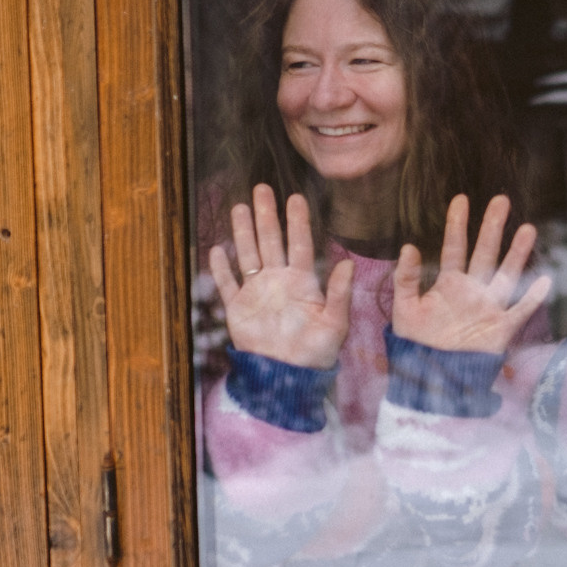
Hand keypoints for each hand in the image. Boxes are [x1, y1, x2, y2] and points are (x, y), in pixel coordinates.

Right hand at [210, 186, 354, 369]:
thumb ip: (340, 295)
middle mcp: (278, 281)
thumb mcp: (335, 324)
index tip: (294, 198)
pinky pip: (227, 284)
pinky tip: (217, 250)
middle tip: (262, 188)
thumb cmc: (316, 353)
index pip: (299, 244)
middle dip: (266, 215)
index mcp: (302, 282)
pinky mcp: (238, 309)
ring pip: (248, 255)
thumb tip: (349, 264)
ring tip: (239, 207)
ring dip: (243, 232)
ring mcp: (256, 293)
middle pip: (271, 241)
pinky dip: (221, 268)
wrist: (288, 378)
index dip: (297, 222)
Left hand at [392, 194, 552, 353]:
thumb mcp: (404, 310)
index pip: (454, 247)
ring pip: (507, 274)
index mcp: (448, 283)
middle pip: (485, 252)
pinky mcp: (502, 327)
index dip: (457, 224)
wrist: (432, 376)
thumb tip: (409, 246)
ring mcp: (489, 306)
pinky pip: (520, 310)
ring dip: (517, 253)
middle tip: (501, 200)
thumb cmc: (416, 344)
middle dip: (493, 227)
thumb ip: (405, 279)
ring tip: (528, 229)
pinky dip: (532, 297)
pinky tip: (544, 279)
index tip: (461, 199)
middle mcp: (472, 289)